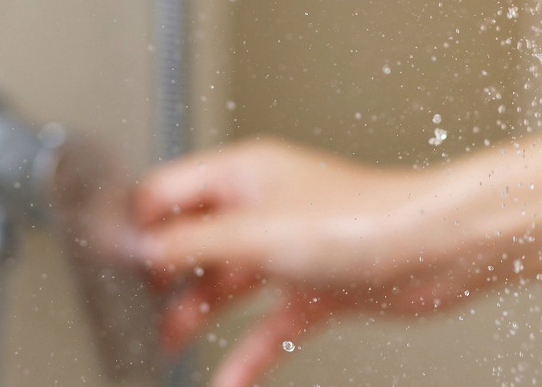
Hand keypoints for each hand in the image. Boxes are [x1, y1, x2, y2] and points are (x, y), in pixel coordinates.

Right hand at [134, 140, 477, 386]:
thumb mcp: (256, 232)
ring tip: (167, 347)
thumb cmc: (363, 219)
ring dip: (197, 316)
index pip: (169, 193)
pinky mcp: (318, 288)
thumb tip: (138, 250)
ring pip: (227, 285)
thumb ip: (191, 244)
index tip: (105, 263)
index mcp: (245, 175)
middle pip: (194, 242)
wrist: (437, 250)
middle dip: (162, 278)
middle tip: (131, 313)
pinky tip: (227, 382)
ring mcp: (292, 249)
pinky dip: (246, 354)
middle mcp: (265, 208)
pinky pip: (267, 324)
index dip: (135, 226)